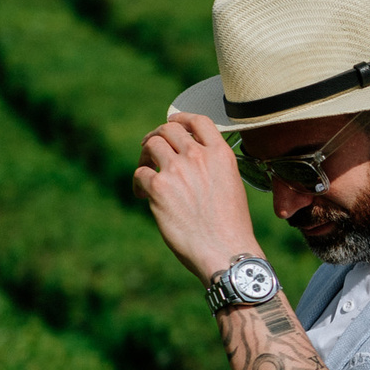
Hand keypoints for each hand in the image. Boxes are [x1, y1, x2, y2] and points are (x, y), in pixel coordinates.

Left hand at [134, 112, 259, 281]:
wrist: (225, 251)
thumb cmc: (231, 227)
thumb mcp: (231, 186)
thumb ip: (212, 169)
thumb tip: (189, 165)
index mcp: (221, 155)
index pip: (198, 121)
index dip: (181, 118)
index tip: (173, 123)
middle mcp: (199, 156)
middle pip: (169, 129)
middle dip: (157, 136)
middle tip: (150, 148)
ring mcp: (177, 169)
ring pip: (151, 145)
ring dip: (145, 156)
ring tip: (146, 172)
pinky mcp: (158, 186)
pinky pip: (140, 173)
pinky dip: (138, 182)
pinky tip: (143, 195)